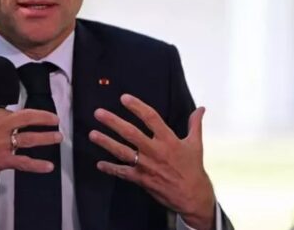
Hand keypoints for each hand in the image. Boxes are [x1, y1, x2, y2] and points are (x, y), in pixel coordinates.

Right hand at [0, 108, 61, 216]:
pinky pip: (23, 162)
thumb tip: (4, 118)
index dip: (27, 115)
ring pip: (29, 139)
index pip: (14, 112)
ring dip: (46, 138)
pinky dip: (37, 165)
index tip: (37, 117)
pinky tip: (47, 166)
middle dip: (44, 118)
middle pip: (26, 118)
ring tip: (57, 137)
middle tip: (55, 120)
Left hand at [89, 94, 214, 229]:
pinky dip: (111, 168)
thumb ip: (195, 124)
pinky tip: (100, 164)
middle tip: (98, 113)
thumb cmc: (193, 168)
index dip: (137, 107)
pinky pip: (123, 173)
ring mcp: (146, 165)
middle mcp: (155, 151)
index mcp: (168, 140)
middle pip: (130, 133)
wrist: (193, 196)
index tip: (124, 98)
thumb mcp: (196, 144)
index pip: (151, 118)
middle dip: (113, 122)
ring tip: (92, 134)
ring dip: (106, 142)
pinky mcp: (141, 179)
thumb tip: (201, 109)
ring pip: (122, 152)